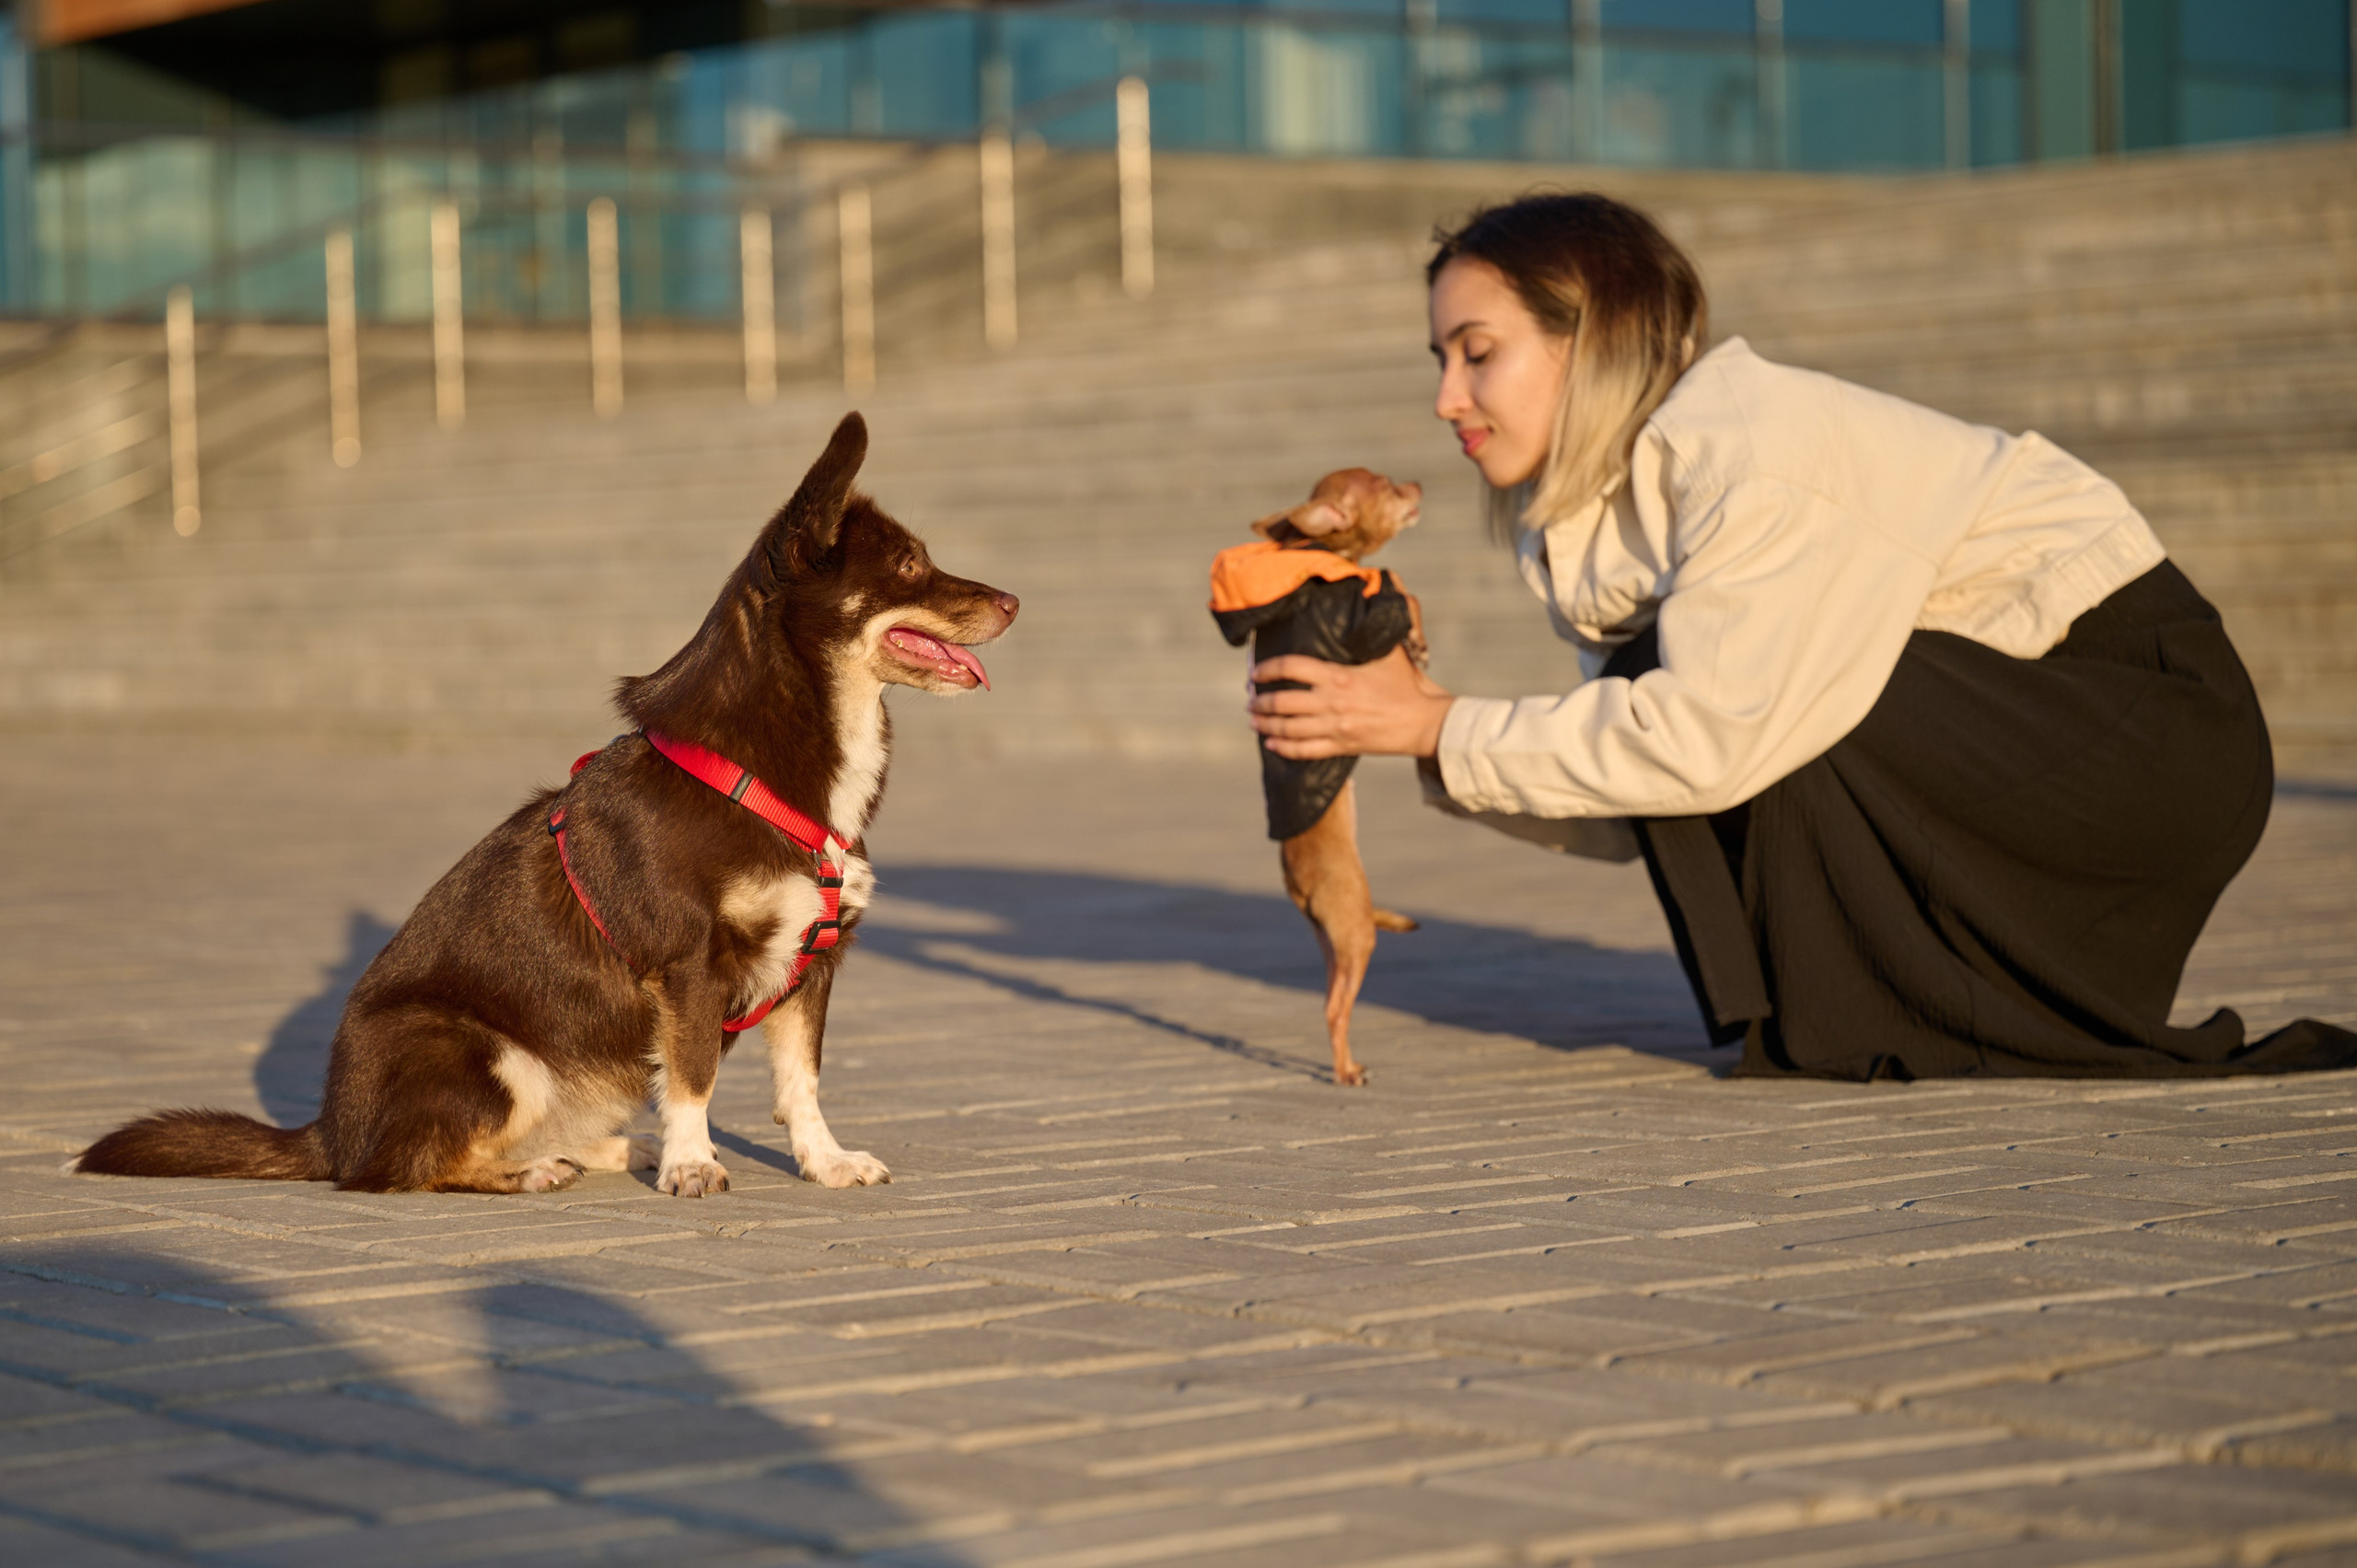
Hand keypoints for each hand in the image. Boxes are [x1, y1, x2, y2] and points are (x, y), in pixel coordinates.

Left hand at [1248, 645, 1453, 759]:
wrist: (1425, 721)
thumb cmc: (1407, 684)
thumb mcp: (1388, 652)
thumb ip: (1368, 633)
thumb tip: (1366, 598)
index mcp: (1339, 675)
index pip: (1291, 668)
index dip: (1267, 669)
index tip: (1255, 672)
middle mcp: (1332, 702)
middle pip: (1283, 702)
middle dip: (1260, 701)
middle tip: (1250, 699)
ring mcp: (1336, 726)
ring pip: (1289, 729)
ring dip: (1266, 724)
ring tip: (1254, 720)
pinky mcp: (1343, 746)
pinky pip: (1305, 751)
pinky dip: (1284, 748)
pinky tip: (1272, 743)